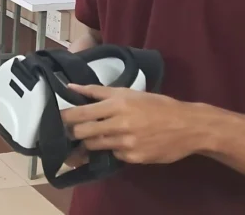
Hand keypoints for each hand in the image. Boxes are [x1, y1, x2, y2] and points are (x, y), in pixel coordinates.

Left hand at [61, 84, 205, 164]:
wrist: (188, 126)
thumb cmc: (157, 105)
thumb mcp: (128, 93)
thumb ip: (97, 91)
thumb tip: (71, 87)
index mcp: (117, 105)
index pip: (80, 114)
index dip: (64, 118)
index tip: (56, 119)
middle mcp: (119, 125)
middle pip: (82, 133)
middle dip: (75, 132)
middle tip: (74, 130)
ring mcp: (127, 144)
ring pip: (95, 146)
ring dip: (90, 142)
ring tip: (95, 135)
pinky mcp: (134, 158)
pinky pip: (114, 155)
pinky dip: (113, 149)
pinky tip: (119, 143)